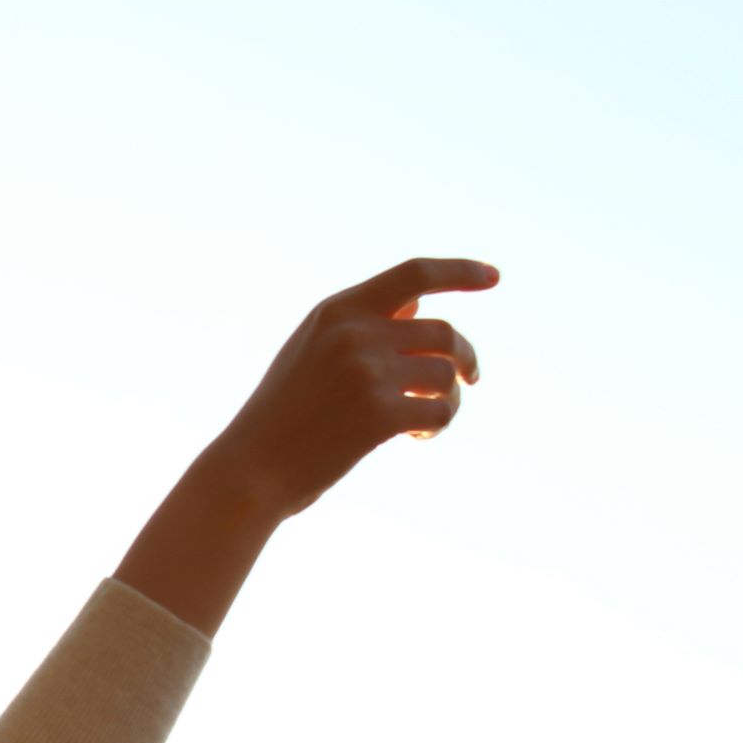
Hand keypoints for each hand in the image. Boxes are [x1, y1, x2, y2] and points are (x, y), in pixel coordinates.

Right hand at [203, 257, 496, 519]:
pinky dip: (437, 424)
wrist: (249, 470)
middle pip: (443, 332)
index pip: (414, 275)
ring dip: (448, 397)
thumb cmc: (281, 416)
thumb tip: (419, 305)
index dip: (460, 272)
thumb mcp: (310, 353)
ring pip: (446, 374)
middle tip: (470, 379)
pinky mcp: (379, 415)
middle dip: (465, 357)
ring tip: (423, 420)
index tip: (493, 277)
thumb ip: (361, 325)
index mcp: (336, 311)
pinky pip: (441, 410)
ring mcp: (367, 373)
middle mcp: (354, 334)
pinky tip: (416, 435)